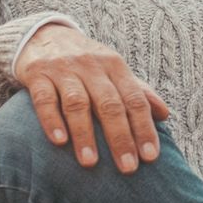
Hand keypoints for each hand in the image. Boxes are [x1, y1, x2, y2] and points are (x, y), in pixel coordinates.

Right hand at [15, 24, 170, 172]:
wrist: (44, 35)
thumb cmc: (86, 62)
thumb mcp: (114, 70)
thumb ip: (138, 91)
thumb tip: (165, 114)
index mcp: (115, 66)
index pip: (134, 99)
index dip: (144, 128)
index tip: (150, 157)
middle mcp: (92, 66)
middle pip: (109, 103)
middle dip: (120, 137)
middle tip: (128, 167)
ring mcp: (64, 69)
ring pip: (77, 103)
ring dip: (85, 134)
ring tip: (90, 163)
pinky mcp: (37, 74)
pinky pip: (45, 99)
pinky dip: (52, 121)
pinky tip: (59, 142)